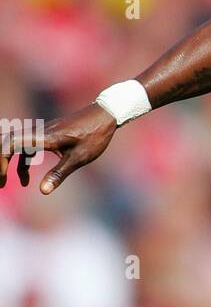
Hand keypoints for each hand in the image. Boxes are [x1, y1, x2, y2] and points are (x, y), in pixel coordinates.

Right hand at [0, 103, 117, 193]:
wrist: (105, 115)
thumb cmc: (94, 136)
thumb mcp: (78, 158)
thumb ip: (59, 174)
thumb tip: (43, 191)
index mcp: (43, 136)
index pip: (11, 143)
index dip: (2, 159)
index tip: (3, 177)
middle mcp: (38, 131)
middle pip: (8, 141)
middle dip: (1, 161)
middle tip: (1, 182)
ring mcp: (41, 132)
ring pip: (16, 144)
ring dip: (8, 162)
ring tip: (7, 183)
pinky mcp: (47, 135)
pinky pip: (26, 146)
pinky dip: (22, 162)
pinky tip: (26, 179)